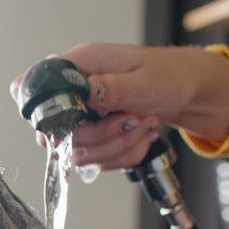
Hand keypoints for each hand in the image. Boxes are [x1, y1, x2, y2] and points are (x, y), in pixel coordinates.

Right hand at [9, 43, 228, 169]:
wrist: (188, 92)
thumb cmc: (170, 76)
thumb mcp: (145, 81)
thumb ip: (112, 87)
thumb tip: (82, 90)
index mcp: (79, 66)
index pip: (40, 95)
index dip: (56, 117)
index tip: (90, 120)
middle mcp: (74, 93)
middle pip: (60, 135)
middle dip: (103, 137)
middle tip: (132, 119)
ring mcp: (82, 118)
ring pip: (81, 154)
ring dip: (120, 147)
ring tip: (143, 123)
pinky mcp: (93, 138)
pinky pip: (100, 162)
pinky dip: (125, 155)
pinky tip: (141, 134)